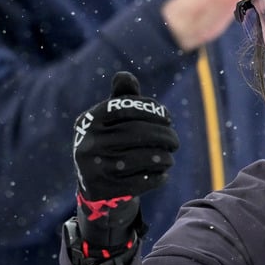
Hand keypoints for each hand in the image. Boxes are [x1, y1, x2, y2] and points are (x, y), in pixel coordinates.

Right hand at [73, 71, 178, 248]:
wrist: (96, 187)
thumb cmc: (110, 144)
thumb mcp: (111, 122)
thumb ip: (122, 99)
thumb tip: (125, 76)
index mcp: (89, 120)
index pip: (126, 107)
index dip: (152, 110)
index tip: (168, 117)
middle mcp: (88, 142)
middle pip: (138, 132)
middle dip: (165, 135)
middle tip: (176, 141)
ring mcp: (94, 167)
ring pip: (142, 158)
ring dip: (164, 157)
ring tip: (170, 157)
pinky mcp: (106, 189)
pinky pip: (142, 181)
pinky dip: (158, 176)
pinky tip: (163, 173)